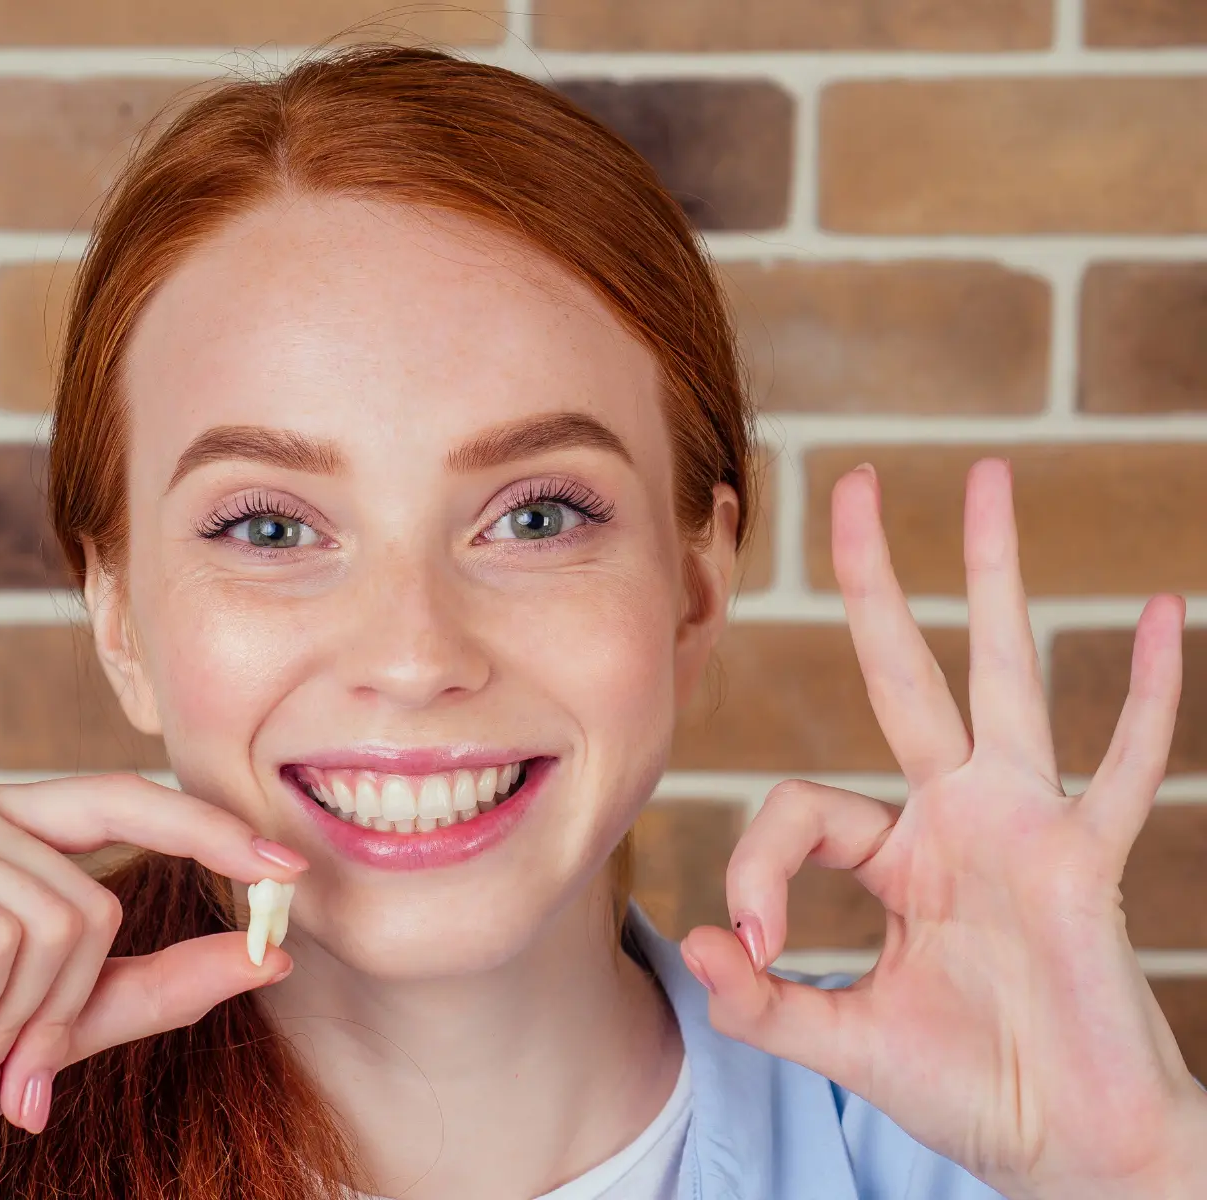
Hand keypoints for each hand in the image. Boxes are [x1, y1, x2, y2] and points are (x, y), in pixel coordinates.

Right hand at [0, 773, 304, 1190]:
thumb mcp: (69, 1021)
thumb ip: (162, 982)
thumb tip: (273, 954)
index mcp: (0, 820)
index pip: (125, 799)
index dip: (209, 831)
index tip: (290, 872)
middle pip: (97, 894)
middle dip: (65, 1005)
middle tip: (11, 1066)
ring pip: (57, 919)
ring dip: (18, 1019)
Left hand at [680, 459, 1205, 1198]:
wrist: (1070, 1152)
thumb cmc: (968, 1091)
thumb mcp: (844, 1042)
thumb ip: (765, 1004)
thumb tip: (695, 947)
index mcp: (894, 852)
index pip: (799, 808)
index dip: (758, 871)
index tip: (755, 949)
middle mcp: (955, 816)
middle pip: (905, 672)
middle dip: (875, 582)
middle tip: (851, 481)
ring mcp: (1025, 827)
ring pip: (1005, 677)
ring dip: (994, 579)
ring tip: (990, 477)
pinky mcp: (1087, 863)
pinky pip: (1124, 766)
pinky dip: (1142, 695)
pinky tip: (1155, 611)